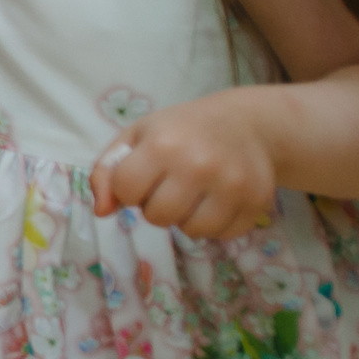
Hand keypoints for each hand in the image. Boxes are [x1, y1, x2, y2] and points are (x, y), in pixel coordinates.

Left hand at [90, 94, 277, 239]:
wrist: (247, 124)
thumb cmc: (182, 130)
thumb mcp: (137, 136)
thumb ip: (107, 172)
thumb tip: (102, 212)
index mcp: (162, 145)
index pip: (125, 191)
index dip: (128, 189)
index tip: (142, 176)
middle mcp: (198, 165)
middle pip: (157, 216)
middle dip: (156, 206)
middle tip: (169, 186)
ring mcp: (231, 185)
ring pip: (191, 230)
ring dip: (185, 218)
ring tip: (193, 194)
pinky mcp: (256, 202)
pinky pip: (222, 234)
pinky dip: (215, 224)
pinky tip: (217, 200)